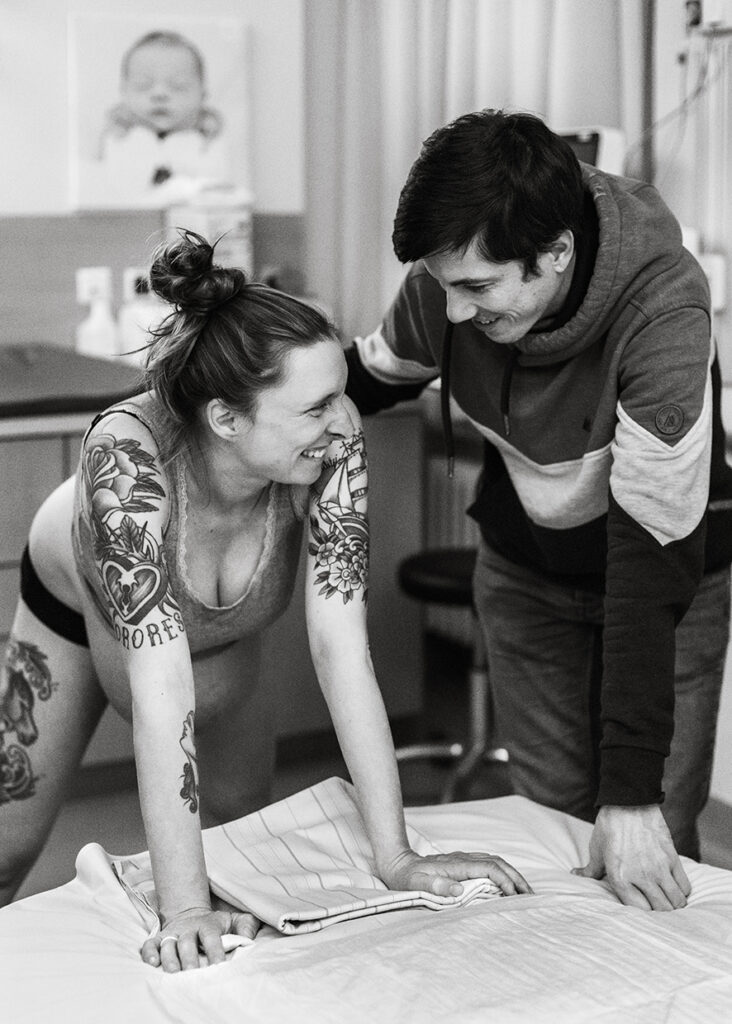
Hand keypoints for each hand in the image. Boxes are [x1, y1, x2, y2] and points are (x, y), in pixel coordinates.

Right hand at [141, 902, 260, 971]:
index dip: (215, 950)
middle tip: (192, 972)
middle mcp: (189, 929)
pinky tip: (152, 963)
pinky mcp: (160, 938)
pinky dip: (149, 953)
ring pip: (168, 944)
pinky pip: (150, 944)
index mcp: (208, 925)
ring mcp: (173, 933)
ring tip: (173, 972)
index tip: (219, 966)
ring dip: (169, 958)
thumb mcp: (233, 920)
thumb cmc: (216, 924)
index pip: (212, 937)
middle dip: (189, 957)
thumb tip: (248, 938)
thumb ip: (245, 926)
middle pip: (187, 942)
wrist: (191, 914)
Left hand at [378, 848, 532, 897]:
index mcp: (456, 864)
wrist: (398, 863)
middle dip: (516, 878)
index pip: (488, 868)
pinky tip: (509, 884)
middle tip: (531, 896)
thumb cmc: (407, 877)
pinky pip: (489, 864)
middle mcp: (463, 858)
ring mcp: (464, 859)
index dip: (504, 881)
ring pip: (496, 862)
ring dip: (513, 875)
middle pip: (497, 863)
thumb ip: (434, 886)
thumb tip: (459, 890)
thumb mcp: (415, 884)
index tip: (514, 897)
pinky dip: (504, 873)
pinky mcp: (464, 862)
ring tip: (526, 892)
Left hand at [572, 804, 690, 910]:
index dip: (642, 915)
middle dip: (660, 914)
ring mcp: (659, 868)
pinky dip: (682, 891)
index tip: (642, 911)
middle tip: (658, 908)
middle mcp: (641, 876)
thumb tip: (576, 875)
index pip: (639, 912)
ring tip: (668, 901)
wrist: (629, 802)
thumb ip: (590, 869)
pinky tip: (674, 887)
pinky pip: (684, 885)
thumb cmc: (609, 825)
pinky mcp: (672, 858)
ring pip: (676, 901)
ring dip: (673, 904)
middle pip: (661, 910)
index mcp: (619, 877)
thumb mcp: (596, 848)